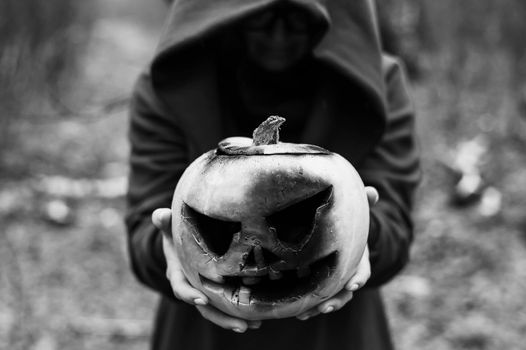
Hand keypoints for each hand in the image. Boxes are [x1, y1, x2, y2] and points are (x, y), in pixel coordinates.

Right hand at [152, 208, 261, 331]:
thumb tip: (160, 215)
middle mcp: (192, 287)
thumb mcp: (168, 229)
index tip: (201, 299)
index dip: (189, 294)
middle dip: (221, 317)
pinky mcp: (218, 292)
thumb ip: (163, 223)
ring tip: (255, 325)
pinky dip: (241, 312)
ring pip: (218, 311)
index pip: (180, 287)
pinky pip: (228, 305)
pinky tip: (259, 320)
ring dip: (234, 320)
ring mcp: (205, 292)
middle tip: (240, 325)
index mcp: (178, 274)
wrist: (181, 246)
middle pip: (204, 308)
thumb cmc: (176, 236)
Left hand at [296, 186, 378, 320]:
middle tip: (326, 306)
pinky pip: (315, 299)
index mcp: (357, 257)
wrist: (339, 233)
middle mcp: (347, 273)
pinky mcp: (319, 285)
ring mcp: (334, 281)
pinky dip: (308, 307)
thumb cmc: (347, 222)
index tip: (353, 283)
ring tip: (305, 314)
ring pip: (330, 299)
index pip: (362, 270)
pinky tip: (297, 313)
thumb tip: (372, 192)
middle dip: (337, 300)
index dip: (358, 277)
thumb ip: (363, 203)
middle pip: (345, 292)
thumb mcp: (356, 213)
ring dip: (319, 307)